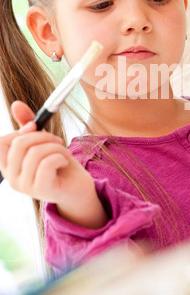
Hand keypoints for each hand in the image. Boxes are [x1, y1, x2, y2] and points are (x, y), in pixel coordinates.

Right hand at [0, 101, 107, 228]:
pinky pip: (47, 164)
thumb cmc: (58, 164)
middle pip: (19, 144)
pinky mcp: (42, 190)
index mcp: (8, 165)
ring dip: (55, 147)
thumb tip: (16, 104)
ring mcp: (25, 186)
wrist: (76, 187)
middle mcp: (12, 178)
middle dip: (42, 136)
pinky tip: (65, 160)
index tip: (36, 127)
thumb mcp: (43, 141)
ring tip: (64, 152)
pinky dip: (60, 156)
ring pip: (35, 153)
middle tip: (57, 140)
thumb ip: (28, 124)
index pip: (2, 142)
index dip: (20, 131)